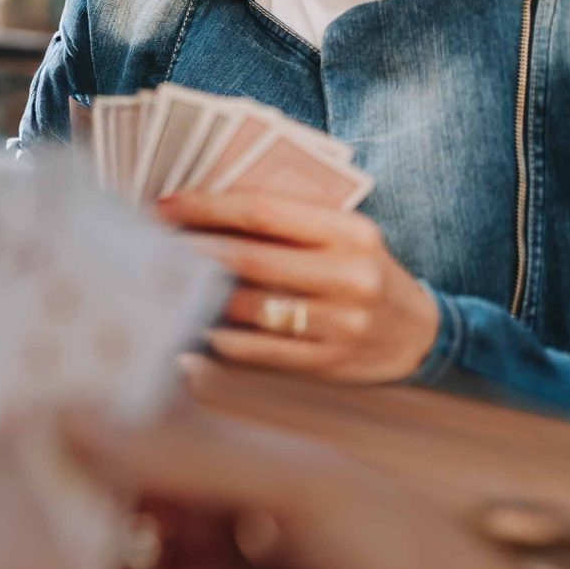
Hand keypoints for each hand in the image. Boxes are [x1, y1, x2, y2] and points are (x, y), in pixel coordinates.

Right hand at [67, 405, 569, 568]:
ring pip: (110, 548)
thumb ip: (185, 456)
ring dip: (61, 543)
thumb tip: (74, 414)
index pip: (138, 411)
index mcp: (242, 445)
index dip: (76, 399)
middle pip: (113, 479)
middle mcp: (217, 500)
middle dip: (52, 473)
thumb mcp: (297, 493)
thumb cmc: (414, 563)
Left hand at [156, 192, 437, 381]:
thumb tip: (201, 211)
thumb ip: (289, 223)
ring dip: (200, 296)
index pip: (265, 212)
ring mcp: (343, 324)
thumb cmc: (361, 272)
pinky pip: (258, 350)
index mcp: (351, 232)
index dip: (207, 207)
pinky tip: (196, 325)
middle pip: (251, 259)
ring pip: (250, 308)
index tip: (163, 205)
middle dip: (193, 251)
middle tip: (151, 244)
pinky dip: (220, 338)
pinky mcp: (330, 363)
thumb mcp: (343, 237)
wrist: (418, 335)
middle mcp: (351, 276)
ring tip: (166, 283)